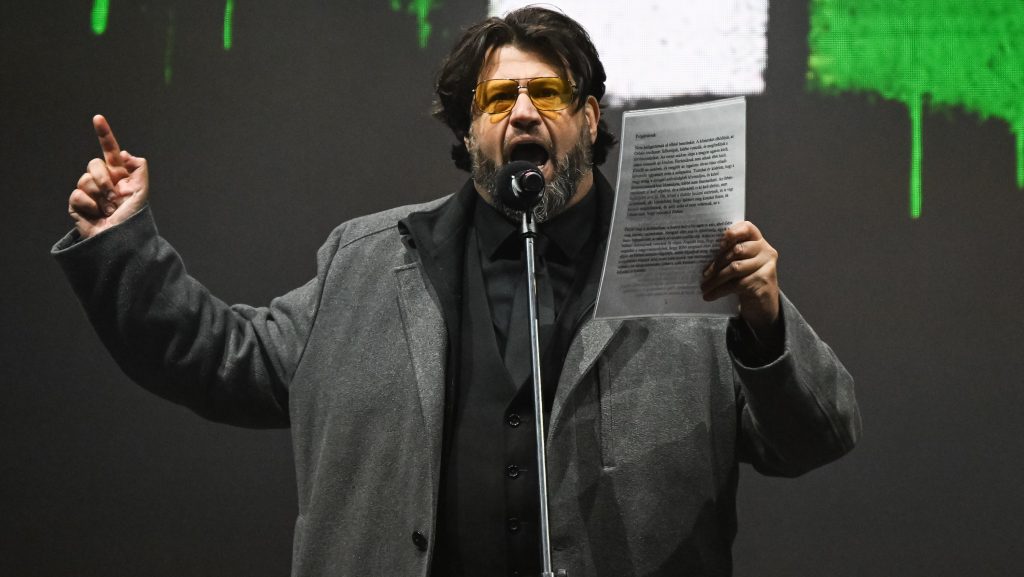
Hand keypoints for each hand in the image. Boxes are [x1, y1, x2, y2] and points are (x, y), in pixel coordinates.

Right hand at [68, 115, 148, 238]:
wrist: (121, 239)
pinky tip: (97, 215)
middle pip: (94, 164)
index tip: (98, 118)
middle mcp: (103, 181)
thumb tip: (124, 153)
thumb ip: (138, 168)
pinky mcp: (78, 205)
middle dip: (103, 178)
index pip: (110, 151)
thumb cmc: (133, 218)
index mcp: (119, 175)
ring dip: (98, 196)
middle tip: (114, 196)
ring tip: (107, 209)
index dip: (104, 134)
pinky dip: (88, 206)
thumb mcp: (141, 191)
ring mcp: (89, 193)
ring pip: (84, 180)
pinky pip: (77, 195)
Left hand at [700, 221, 780, 335]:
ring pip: (735, 268)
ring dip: (716, 279)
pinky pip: (737, 284)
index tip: (718, 243)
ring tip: (704, 287)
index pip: (747, 228)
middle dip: (717, 262)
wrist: (762, 303)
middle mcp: (765, 250)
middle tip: (703, 274)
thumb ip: (728, 255)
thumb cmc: (745, 279)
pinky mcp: (764, 281)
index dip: (733, 232)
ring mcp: (766, 265)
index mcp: (757, 240)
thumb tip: (701, 255)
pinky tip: (710, 296)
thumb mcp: (739, 264)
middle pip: (737, 250)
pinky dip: (720, 290)